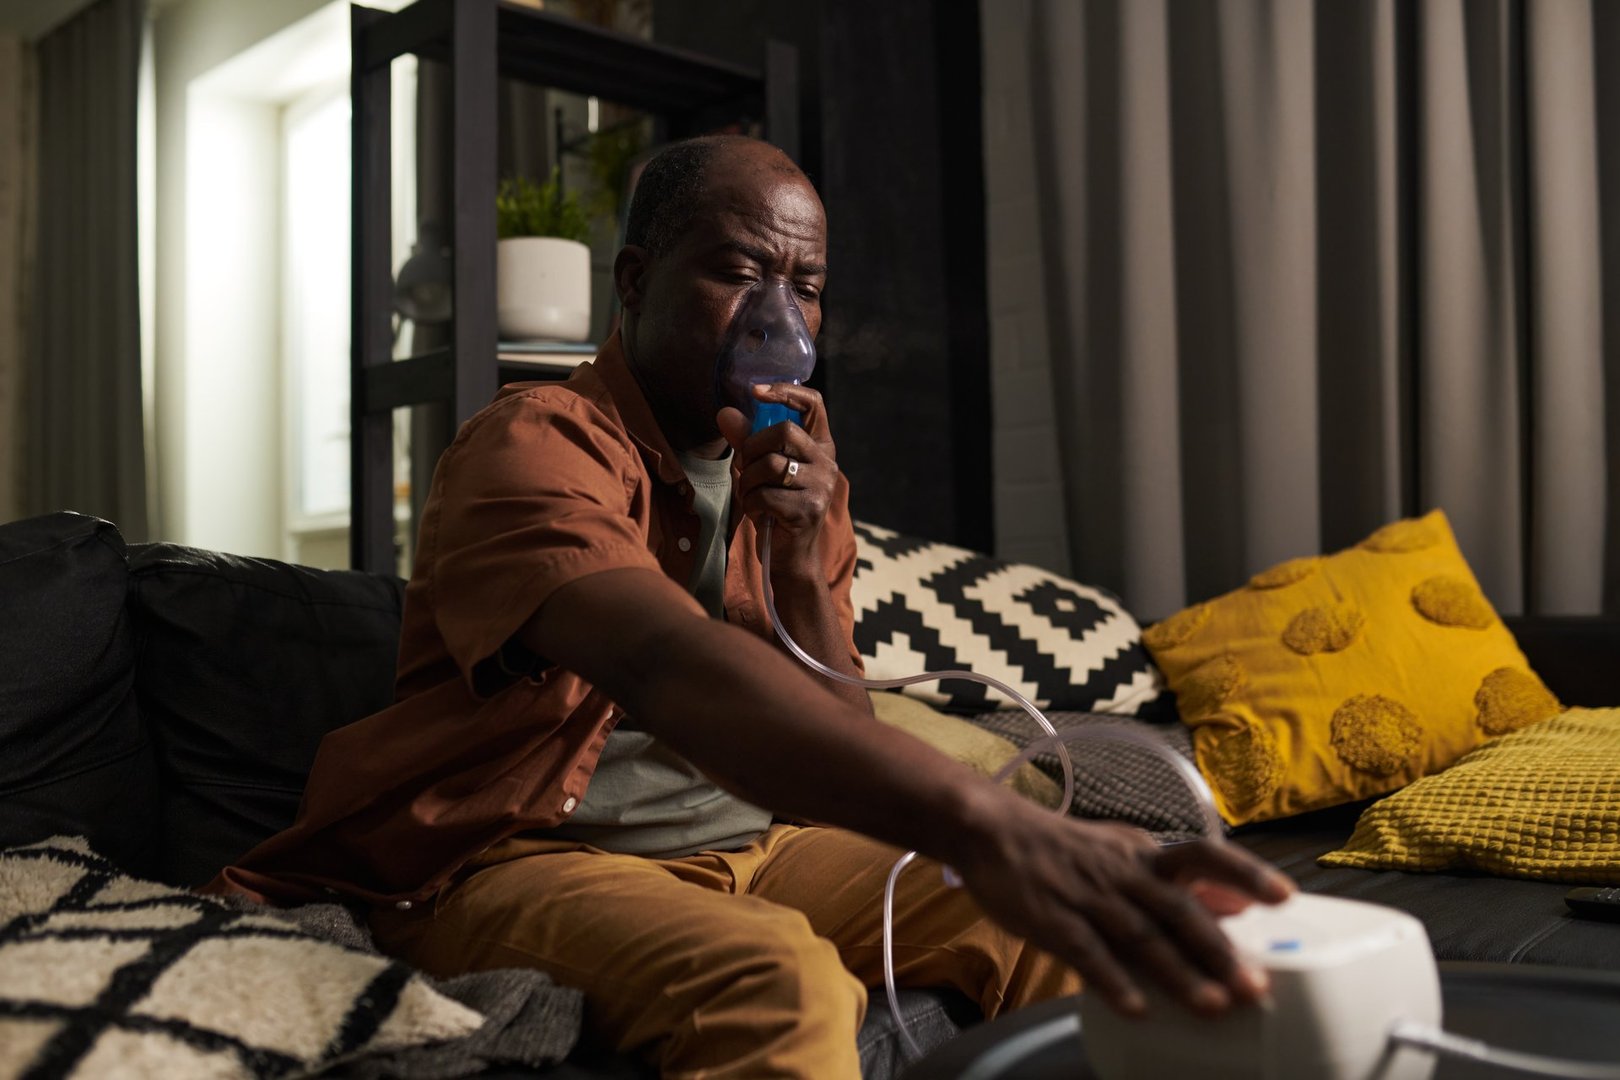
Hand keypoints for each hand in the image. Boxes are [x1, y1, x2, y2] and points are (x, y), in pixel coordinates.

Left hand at [716, 383, 839, 577]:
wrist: (790, 556)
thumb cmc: (775, 507)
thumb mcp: (759, 470)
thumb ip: (745, 441)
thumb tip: (725, 413)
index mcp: (819, 446)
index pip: (813, 404)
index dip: (785, 392)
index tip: (756, 391)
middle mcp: (826, 463)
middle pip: (784, 431)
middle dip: (752, 448)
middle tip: (746, 467)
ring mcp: (821, 488)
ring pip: (770, 464)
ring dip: (748, 481)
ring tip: (751, 495)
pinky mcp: (807, 511)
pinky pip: (765, 494)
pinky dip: (751, 503)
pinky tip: (757, 512)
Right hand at [955, 797, 1293, 1017]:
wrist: (991, 832)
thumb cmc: (1064, 850)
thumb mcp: (1126, 852)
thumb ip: (1178, 880)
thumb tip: (1237, 904)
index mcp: (1144, 855)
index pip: (1204, 856)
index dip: (1244, 873)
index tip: (1284, 896)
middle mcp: (1122, 873)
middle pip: (1178, 909)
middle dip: (1217, 950)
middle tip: (1254, 987)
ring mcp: (1087, 896)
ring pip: (1139, 935)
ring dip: (1176, 973)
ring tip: (1211, 1007)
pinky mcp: (1051, 919)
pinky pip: (1086, 953)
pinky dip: (1112, 980)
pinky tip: (1136, 1008)